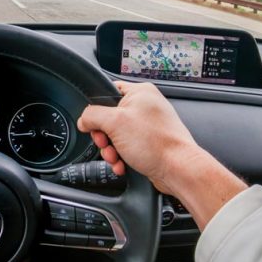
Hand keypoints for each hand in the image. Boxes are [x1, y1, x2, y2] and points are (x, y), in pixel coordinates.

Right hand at [77, 81, 245, 229]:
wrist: (177, 169)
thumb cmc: (156, 143)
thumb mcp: (114, 123)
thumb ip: (92, 116)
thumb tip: (83, 119)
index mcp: (139, 92)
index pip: (106, 92)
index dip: (96, 109)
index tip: (94, 124)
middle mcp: (145, 106)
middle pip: (108, 117)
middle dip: (103, 136)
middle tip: (106, 143)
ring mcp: (147, 125)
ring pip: (115, 135)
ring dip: (110, 150)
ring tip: (116, 157)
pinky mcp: (149, 142)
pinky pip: (126, 146)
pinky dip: (120, 156)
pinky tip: (122, 164)